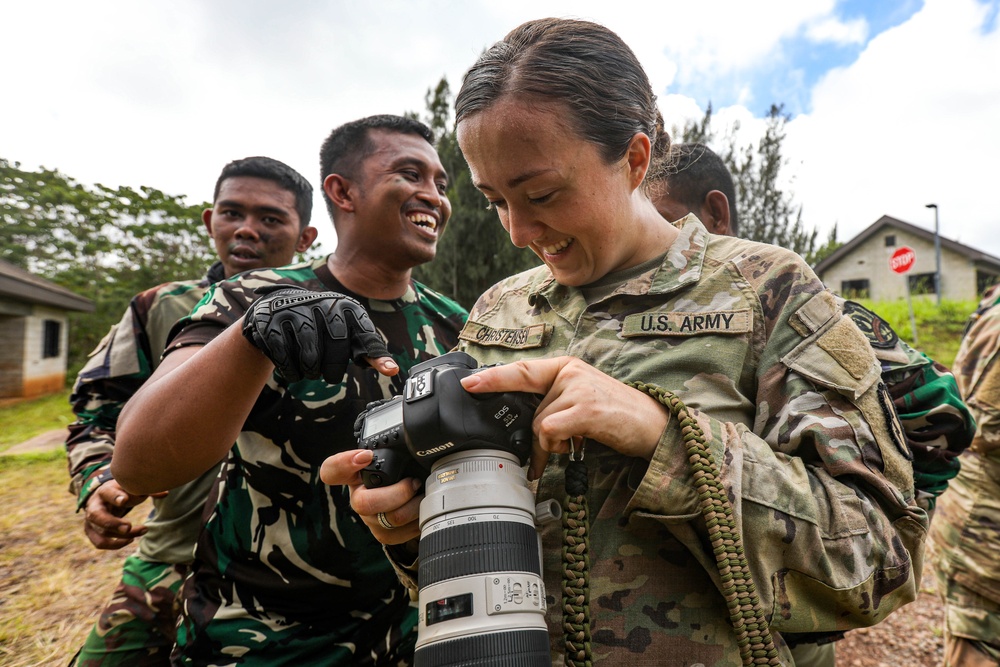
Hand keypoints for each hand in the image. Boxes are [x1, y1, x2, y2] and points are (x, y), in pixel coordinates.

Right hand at [82, 480, 159, 549]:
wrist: (102, 498)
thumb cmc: (121, 491)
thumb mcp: (131, 487)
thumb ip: (147, 490)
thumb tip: (166, 494)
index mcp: (104, 491)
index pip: (107, 493)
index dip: (115, 497)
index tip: (125, 500)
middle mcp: (94, 506)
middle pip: (97, 516)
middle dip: (113, 523)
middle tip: (128, 527)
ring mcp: (90, 520)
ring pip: (102, 531)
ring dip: (123, 536)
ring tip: (143, 530)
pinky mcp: (91, 532)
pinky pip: (99, 543)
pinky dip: (115, 544)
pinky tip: (131, 539)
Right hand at [242, 287, 394, 383]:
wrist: (276, 310)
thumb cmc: (320, 326)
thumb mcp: (346, 333)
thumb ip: (367, 350)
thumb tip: (392, 370)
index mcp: (344, 305)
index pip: (364, 331)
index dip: (375, 353)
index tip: (390, 371)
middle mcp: (321, 303)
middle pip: (337, 347)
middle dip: (333, 369)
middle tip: (329, 376)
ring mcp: (294, 310)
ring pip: (310, 356)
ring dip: (311, 372)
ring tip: (310, 371)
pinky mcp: (271, 321)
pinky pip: (285, 357)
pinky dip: (291, 371)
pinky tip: (293, 370)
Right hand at [320, 449, 421, 545]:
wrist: (411, 493)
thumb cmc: (402, 470)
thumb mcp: (397, 454)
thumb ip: (397, 445)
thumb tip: (413, 436)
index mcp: (356, 473)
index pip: (333, 469)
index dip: (344, 463)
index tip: (365, 456)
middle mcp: (358, 497)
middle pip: (364, 503)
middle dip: (397, 493)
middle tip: (414, 482)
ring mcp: (370, 518)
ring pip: (389, 519)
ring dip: (414, 507)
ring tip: (423, 494)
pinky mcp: (383, 534)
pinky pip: (400, 534)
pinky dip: (417, 522)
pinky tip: (422, 509)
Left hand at [459, 356, 669, 479]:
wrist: (653, 425)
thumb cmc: (615, 416)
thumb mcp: (581, 399)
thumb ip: (554, 402)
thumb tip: (527, 425)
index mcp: (565, 367)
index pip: (521, 370)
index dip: (493, 378)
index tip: (468, 385)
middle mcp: (569, 372)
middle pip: (530, 409)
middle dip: (535, 437)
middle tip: (544, 455)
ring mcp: (577, 388)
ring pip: (539, 423)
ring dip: (549, 445)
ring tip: (572, 444)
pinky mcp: (584, 408)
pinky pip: (549, 430)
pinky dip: (555, 446)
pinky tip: (574, 446)